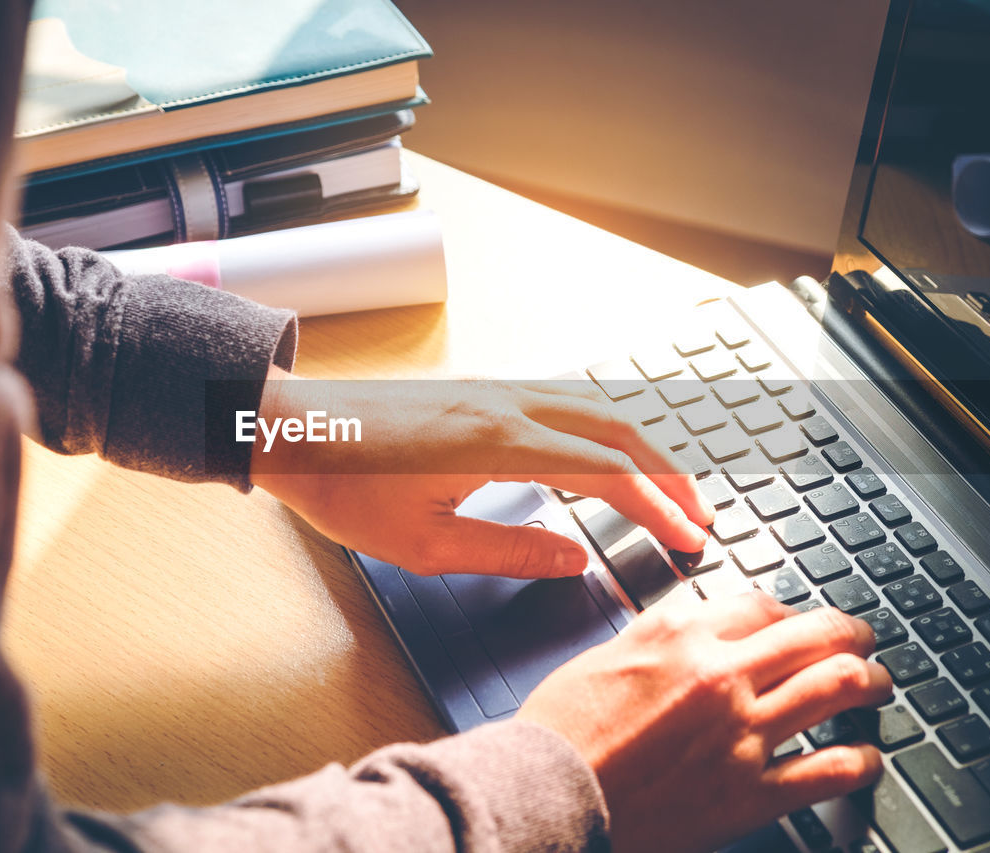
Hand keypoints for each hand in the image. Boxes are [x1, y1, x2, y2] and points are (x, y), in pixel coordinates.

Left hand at [248, 368, 713, 576]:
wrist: (290, 429)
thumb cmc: (343, 486)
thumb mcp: (424, 542)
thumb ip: (509, 550)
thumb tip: (574, 558)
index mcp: (500, 443)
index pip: (609, 473)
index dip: (658, 508)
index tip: (688, 539)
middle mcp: (508, 403)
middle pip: (618, 427)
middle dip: (670, 472)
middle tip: (699, 514)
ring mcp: (495, 389)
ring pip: (595, 404)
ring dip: (640, 444)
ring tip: (667, 486)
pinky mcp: (480, 390)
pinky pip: (565, 399)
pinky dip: (604, 426)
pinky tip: (606, 452)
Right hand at [517, 593, 891, 852]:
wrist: (549, 792)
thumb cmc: (563, 729)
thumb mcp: (606, 655)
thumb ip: (658, 635)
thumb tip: (693, 626)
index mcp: (682, 635)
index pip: (764, 604)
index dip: (790, 613)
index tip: (796, 624)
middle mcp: (721, 674)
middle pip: (819, 635)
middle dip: (853, 635)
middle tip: (863, 641)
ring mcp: (742, 733)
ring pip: (840, 688)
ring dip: (872, 682)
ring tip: (877, 686)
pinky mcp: (750, 792)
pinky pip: (832, 769)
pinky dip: (862, 760)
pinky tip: (864, 757)